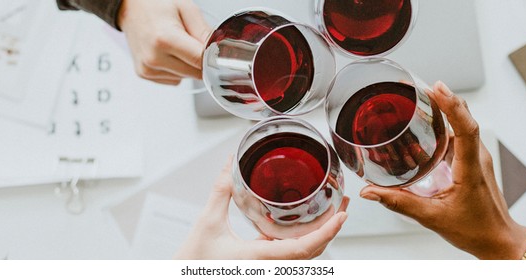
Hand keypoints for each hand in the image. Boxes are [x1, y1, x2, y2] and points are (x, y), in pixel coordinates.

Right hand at [118, 0, 209, 84]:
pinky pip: (174, 79)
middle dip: (201, 61)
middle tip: (194, 43)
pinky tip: (169, 53)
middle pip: (195, 73)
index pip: (200, 61)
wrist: (131, 9)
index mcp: (164, 39)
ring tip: (177, 45)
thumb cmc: (156, 5)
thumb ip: (204, 32)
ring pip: (186, 78)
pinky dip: (177, 69)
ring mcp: (147, 69)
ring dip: (188, 65)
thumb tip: (219, 50)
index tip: (218, 53)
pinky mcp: (145, 74)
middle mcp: (153, 58)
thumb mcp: (187, 10)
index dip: (213, 58)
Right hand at [175, 157, 349, 259]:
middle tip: (343, 205)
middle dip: (332, 230)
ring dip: (321, 236)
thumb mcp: (207, 221)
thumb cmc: (194, 261)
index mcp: (259, 258)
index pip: (303, 248)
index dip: (327, 232)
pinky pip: (291, 257)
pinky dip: (304, 242)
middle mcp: (269, 267)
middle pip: (312, 253)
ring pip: (304, 257)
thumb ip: (223, 190)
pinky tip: (304, 226)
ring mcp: (268, 269)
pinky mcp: (263, 268)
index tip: (342, 215)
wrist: (183, 278)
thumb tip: (232, 161)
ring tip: (332, 213)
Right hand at [360, 81, 525, 258]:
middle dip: (446, 99)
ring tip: (425, 97)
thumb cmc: (475, 231)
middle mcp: (478, 160)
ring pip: (465, 125)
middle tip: (423, 85)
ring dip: (447, 109)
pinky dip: (448, 124)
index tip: (437, 89)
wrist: (499, 241)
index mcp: (471, 169)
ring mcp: (478, 160)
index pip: (466, 129)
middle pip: (466, 119)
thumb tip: (370, 192)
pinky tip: (431, 125)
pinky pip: (462, 136)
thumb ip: (399, 203)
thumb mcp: (433, 218)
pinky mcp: (474, 164)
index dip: (452, 106)